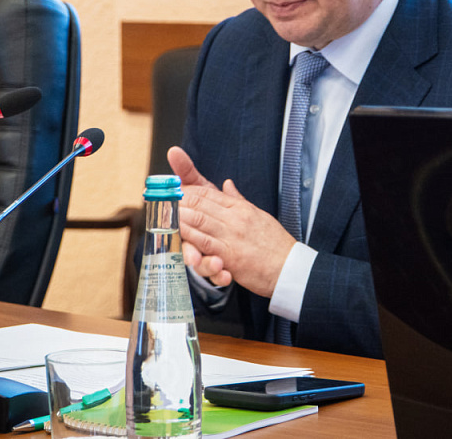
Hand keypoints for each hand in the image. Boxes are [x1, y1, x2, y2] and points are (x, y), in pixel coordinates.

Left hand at [167, 147, 295, 296]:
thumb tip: (227, 185)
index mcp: (240, 208)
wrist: (290, 268)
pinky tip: (178, 234)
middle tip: (161, 198)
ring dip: (179, 216)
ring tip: (163, 212)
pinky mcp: (231, 255)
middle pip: (200, 203)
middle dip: (179, 200)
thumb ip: (238, 200)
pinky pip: (206, 244)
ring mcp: (232, 236)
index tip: (174, 189)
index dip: (189, 190)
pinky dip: (189, 237)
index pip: (209, 192)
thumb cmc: (275, 244)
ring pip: (199, 220)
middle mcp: (235, 218)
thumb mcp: (258, 215)